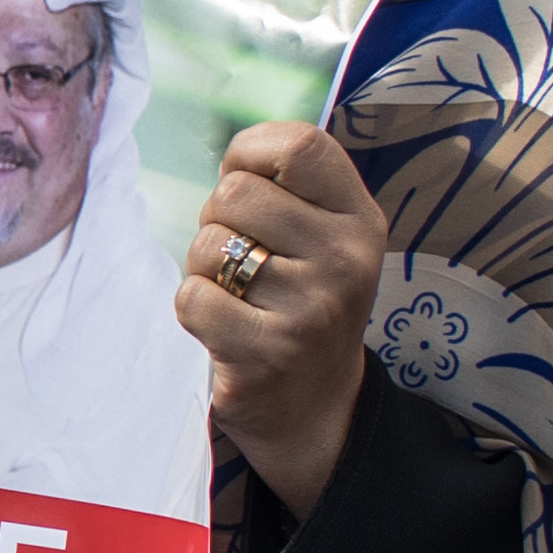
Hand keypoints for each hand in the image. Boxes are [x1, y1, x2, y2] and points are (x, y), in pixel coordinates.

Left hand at [176, 120, 392, 522]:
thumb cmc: (300, 304)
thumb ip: (287, 189)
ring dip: (202, 269)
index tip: (247, 187)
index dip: (250, 154)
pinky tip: (222, 329)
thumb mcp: (320, 238)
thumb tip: (231, 154)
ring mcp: (311, 305)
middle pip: (234, 192)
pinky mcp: (269, 351)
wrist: (315, 408)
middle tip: (239, 262)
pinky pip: (192, 297)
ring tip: (235, 297)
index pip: (298, 144)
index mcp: (359, 217)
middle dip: (218, 221)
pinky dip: (193, 310)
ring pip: (208, 244)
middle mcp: (346, 256)